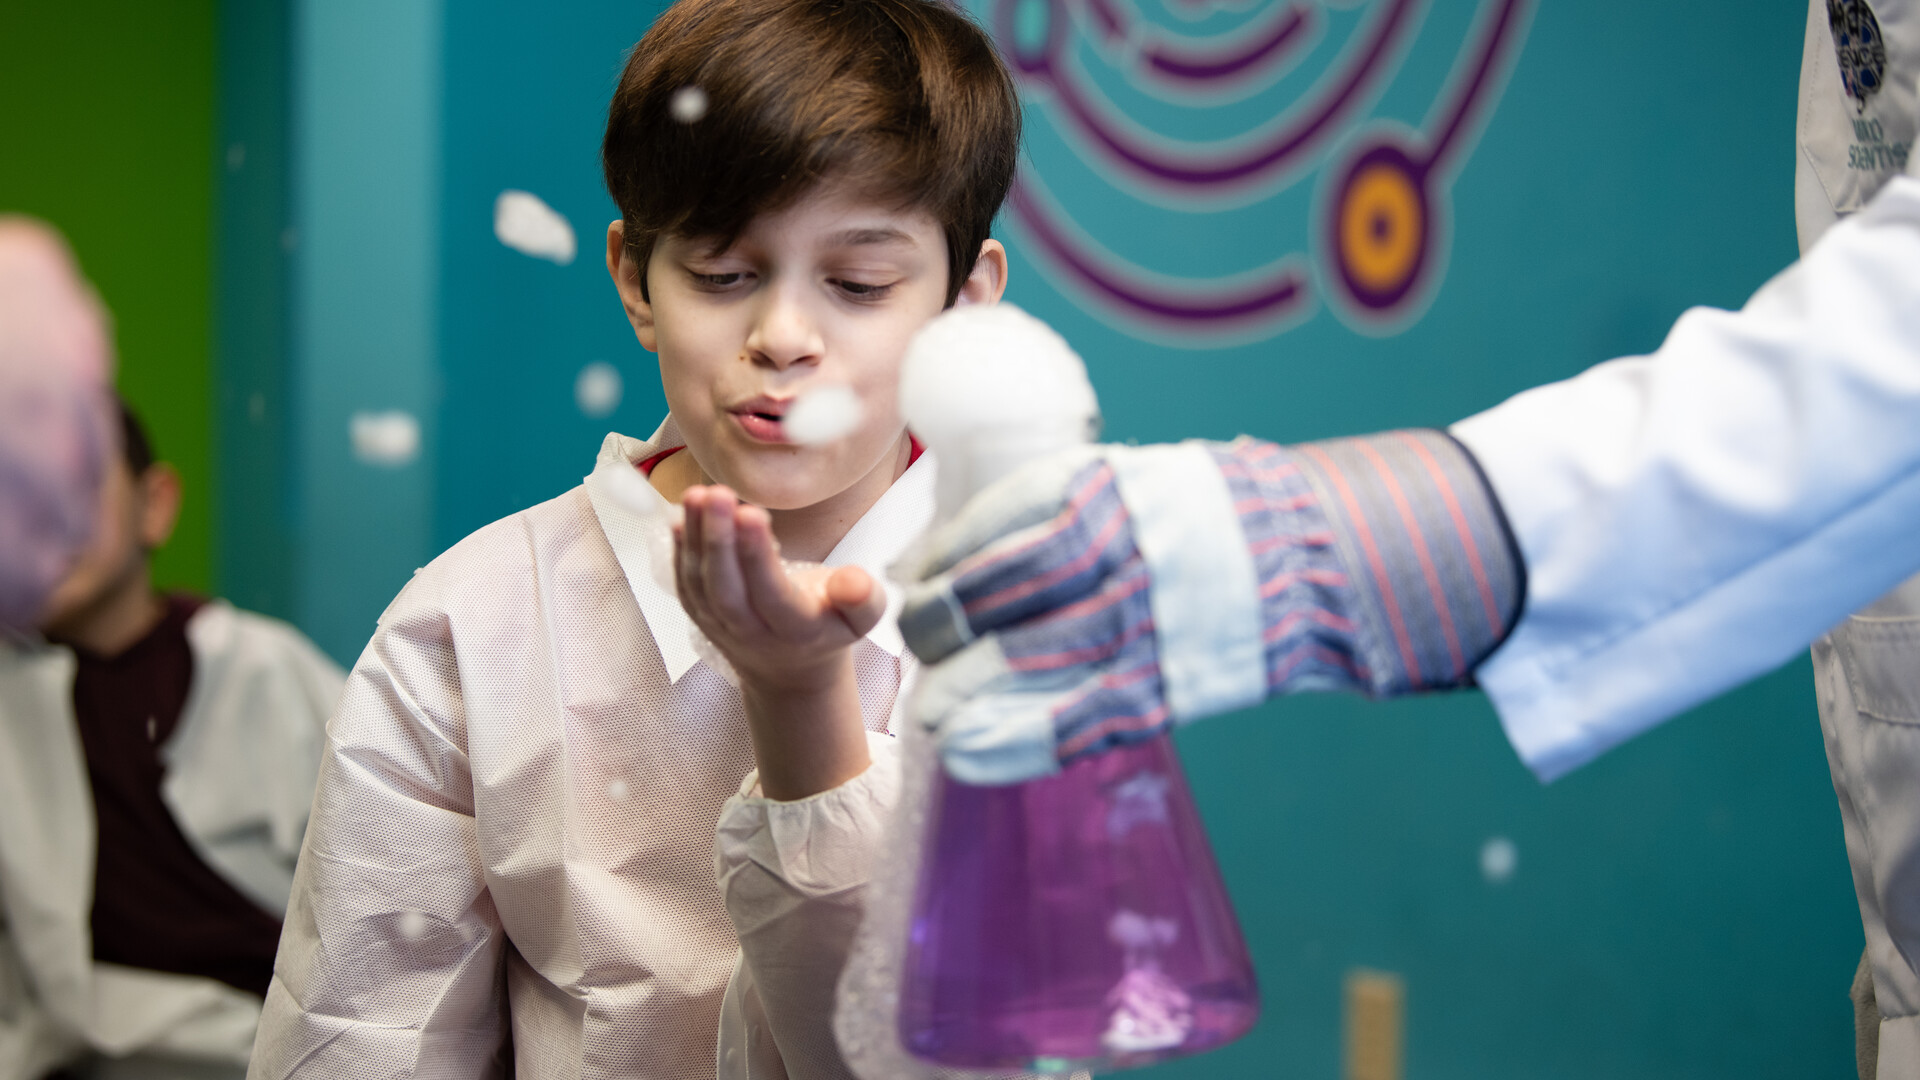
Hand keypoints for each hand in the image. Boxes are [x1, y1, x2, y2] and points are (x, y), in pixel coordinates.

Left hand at [675, 485, 888, 798]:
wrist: (790, 669)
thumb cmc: (828, 628)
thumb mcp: (860, 619)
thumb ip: (863, 599)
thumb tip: (854, 579)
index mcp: (796, 630)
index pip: (771, 593)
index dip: (758, 555)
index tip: (752, 513)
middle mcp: (752, 632)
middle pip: (726, 590)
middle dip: (718, 541)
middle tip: (718, 495)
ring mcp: (721, 626)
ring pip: (701, 585)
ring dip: (695, 538)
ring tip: (697, 494)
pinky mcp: (702, 614)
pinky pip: (686, 584)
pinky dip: (679, 552)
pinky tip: (679, 517)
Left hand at [900, 433, 1517, 785]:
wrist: (1325, 559)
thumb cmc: (1214, 517)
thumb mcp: (1140, 480)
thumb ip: (1059, 507)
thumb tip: (953, 552)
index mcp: (1110, 488)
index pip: (998, 522)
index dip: (943, 556)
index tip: (913, 576)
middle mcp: (1123, 552)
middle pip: (1000, 592)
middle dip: (941, 622)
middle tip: (915, 638)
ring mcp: (1148, 622)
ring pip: (1028, 659)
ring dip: (964, 690)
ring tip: (930, 709)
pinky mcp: (1170, 686)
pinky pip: (1076, 722)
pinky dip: (1013, 744)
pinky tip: (966, 755)